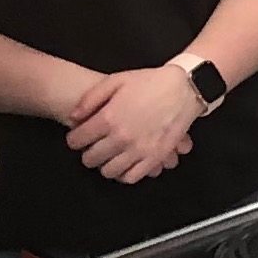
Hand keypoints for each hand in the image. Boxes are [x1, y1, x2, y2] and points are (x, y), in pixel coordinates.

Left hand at [67, 63, 200, 183]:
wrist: (183, 88)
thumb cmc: (148, 82)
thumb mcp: (115, 80)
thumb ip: (90, 99)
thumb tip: (73, 117)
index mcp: (109, 118)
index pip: (77, 140)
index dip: (73, 139)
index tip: (77, 137)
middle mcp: (121, 138)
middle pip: (91, 159)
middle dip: (87, 153)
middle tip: (92, 147)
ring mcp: (139, 151)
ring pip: (109, 171)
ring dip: (104, 165)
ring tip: (108, 156)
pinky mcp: (155, 158)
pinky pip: (132, 177)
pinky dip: (124, 174)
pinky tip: (124, 164)